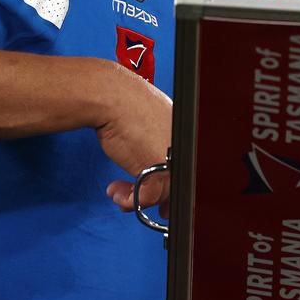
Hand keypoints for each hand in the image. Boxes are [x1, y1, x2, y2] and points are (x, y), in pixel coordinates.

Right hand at [91, 61, 171, 212]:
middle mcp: (186, 146)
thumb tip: (154, 167)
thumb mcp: (150, 125)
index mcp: (186, 134)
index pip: (187, 167)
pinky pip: (148, 197)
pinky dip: (130, 200)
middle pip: (178, 182)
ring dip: (135, 199)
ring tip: (119, 193)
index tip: (163, 198)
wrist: (112, 97)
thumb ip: (158, 145)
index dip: (174, 185)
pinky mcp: (158, 169)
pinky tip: (117, 193)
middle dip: (160, 200)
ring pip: (163, 193)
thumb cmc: (126, 106)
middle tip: (141, 202)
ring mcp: (175, 158)